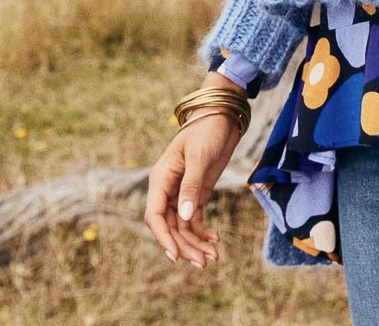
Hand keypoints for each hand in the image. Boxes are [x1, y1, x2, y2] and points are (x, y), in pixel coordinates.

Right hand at [144, 74, 244, 267]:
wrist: (223, 116)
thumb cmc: (207, 131)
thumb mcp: (199, 157)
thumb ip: (191, 186)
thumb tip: (184, 216)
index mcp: (161, 178)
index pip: (154, 215)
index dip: (163, 237)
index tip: (175, 255)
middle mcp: (168, 189)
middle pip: (170, 226)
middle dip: (185, 246)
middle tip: (203, 263)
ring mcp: (183, 192)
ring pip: (183, 226)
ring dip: (195, 243)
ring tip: (213, 258)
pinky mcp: (197, 193)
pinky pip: (195, 218)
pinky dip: (203, 231)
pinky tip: (216, 240)